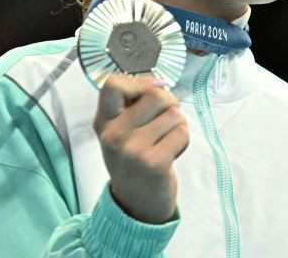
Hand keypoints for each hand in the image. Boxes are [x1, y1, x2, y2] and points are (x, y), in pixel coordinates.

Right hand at [93, 74, 188, 223]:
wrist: (136, 206)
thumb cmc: (134, 161)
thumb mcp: (120, 132)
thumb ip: (133, 106)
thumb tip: (160, 82)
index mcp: (103, 122)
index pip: (113, 84)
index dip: (139, 82)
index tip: (150, 92)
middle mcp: (114, 135)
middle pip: (156, 94)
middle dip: (170, 104)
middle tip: (166, 122)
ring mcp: (133, 149)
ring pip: (174, 114)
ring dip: (178, 125)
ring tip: (166, 142)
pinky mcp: (154, 163)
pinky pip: (182, 133)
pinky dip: (183, 141)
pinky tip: (171, 154)